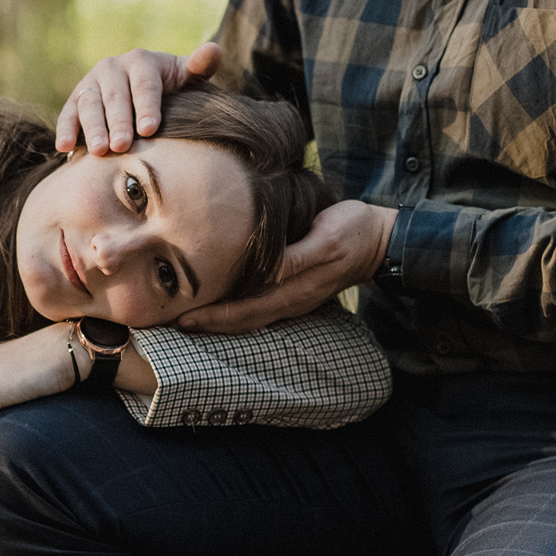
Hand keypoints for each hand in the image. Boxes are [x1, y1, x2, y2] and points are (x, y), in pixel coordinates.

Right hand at [55, 41, 222, 155]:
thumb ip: (200, 66)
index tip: (150, 130)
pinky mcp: (75, 100)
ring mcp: (91, 83)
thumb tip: (213, 50)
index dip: (146, 107)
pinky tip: (65, 147)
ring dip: (93, 128)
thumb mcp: (187, 77)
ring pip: (89, 105)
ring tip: (100, 151)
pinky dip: (66, 129)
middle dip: (118, 122)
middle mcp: (112, 67)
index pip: (144, 85)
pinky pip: (68, 113)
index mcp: (141, 61)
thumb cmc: (172, 89)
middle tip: (122, 146)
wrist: (144, 94)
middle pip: (115, 96)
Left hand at [178, 201, 397, 332]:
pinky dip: (237, 314)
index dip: (215, 316)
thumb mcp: (326, 238)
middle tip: (174, 323)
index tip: (185, 318)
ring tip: (189, 321)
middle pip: (243, 320)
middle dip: (208, 324)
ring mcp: (296, 299)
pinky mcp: (298, 293)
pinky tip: (222, 311)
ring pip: (251, 319)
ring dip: (220, 322)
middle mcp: (293, 299)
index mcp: (296, 287)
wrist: (381, 239)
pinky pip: (262, 310)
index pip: (247, 310)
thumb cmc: (352, 230)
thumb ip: (296, 257)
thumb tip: (268, 270)